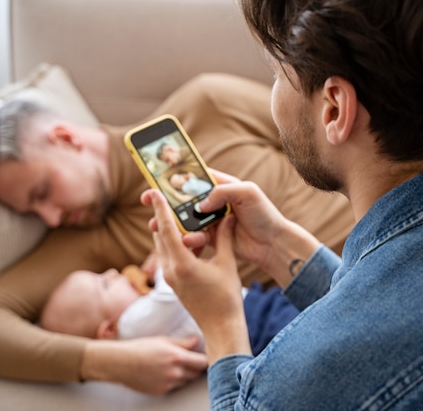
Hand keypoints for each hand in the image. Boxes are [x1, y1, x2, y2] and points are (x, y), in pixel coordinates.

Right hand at [81, 336, 207, 395]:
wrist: (121, 363)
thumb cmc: (141, 348)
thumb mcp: (163, 340)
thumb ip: (183, 342)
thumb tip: (197, 340)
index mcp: (177, 357)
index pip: (203, 363)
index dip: (206, 359)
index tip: (205, 356)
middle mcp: (175, 373)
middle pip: (197, 374)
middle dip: (197, 367)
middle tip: (193, 360)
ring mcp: (168, 385)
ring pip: (187, 382)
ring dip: (187, 375)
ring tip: (178, 365)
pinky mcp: (161, 392)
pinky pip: (175, 388)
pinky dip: (175, 381)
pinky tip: (167, 373)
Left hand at [143, 188, 250, 361]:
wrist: (221, 327)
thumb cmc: (227, 298)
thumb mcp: (227, 264)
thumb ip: (224, 238)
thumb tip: (227, 216)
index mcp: (182, 264)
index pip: (167, 229)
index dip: (161, 209)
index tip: (155, 193)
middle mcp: (170, 271)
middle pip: (160, 236)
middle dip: (163, 217)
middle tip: (168, 199)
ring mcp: (170, 279)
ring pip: (162, 247)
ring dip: (168, 232)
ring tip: (178, 216)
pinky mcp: (173, 284)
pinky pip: (168, 257)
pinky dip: (173, 245)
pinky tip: (187, 239)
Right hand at [147, 169, 320, 285]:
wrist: (273, 244)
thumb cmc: (265, 215)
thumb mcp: (247, 193)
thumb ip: (223, 192)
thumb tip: (200, 204)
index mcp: (223, 186)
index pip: (196, 177)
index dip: (177, 177)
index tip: (158, 178)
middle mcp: (216, 202)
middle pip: (185, 199)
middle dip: (166, 201)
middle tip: (148, 201)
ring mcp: (213, 220)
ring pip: (187, 220)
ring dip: (172, 223)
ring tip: (158, 225)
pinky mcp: (213, 238)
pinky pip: (195, 237)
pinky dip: (189, 239)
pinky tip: (187, 241)